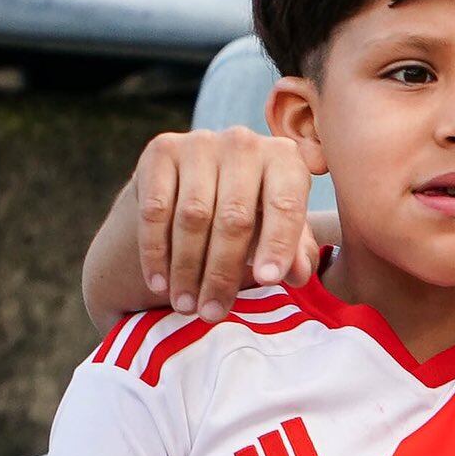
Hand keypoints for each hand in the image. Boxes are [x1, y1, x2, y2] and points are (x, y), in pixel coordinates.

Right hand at [134, 127, 317, 319]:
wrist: (196, 183)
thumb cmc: (254, 214)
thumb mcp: (279, 233)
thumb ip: (295, 252)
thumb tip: (298, 274)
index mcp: (285, 159)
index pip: (285, 205)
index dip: (278, 245)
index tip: (268, 281)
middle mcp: (244, 143)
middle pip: (234, 218)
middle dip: (222, 272)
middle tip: (212, 312)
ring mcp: (200, 142)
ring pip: (193, 217)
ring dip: (187, 269)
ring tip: (186, 305)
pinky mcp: (161, 150)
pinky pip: (156, 210)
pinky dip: (156, 251)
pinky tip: (159, 283)